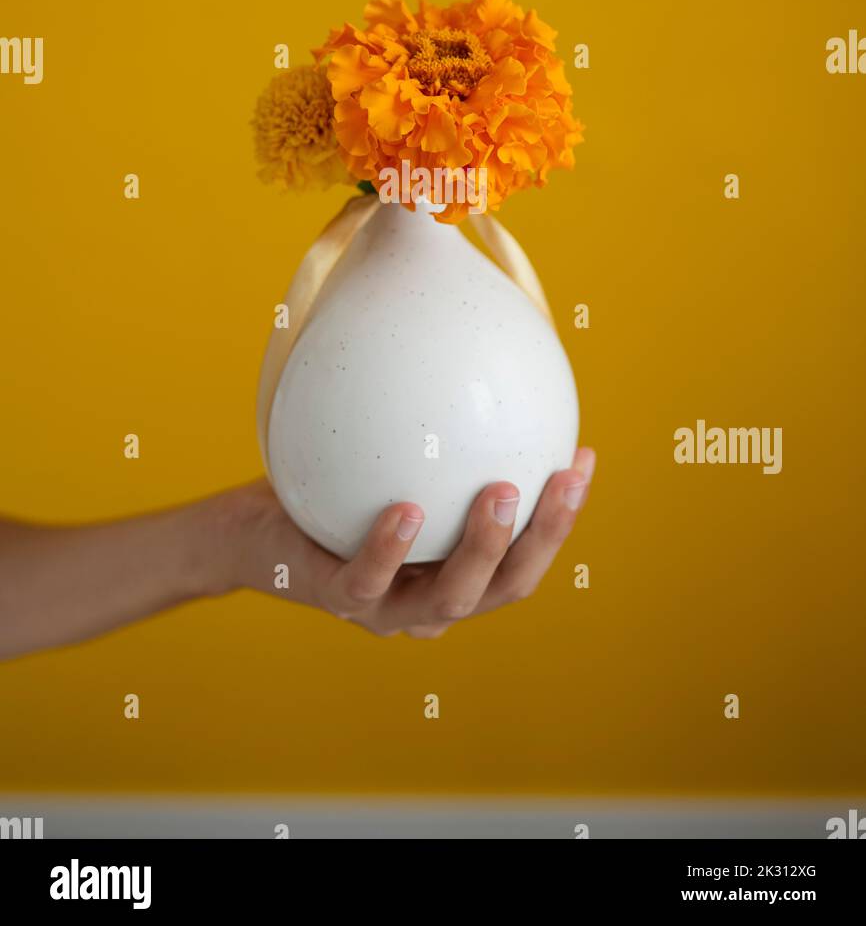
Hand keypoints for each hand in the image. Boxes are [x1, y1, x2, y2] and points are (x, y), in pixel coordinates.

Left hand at [215, 446, 595, 638]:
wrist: (255, 524)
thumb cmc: (332, 476)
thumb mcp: (390, 442)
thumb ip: (432, 408)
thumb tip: (458, 316)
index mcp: (459, 567)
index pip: (527, 553)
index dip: (563, 515)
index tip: (583, 455)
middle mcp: (432, 599)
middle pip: (508, 586)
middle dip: (545, 537)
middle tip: (563, 478)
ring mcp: (387, 609)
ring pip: (451, 599)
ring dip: (484, 550)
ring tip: (500, 493)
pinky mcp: (337, 600)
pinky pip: (367, 581)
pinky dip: (390, 550)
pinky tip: (407, 509)